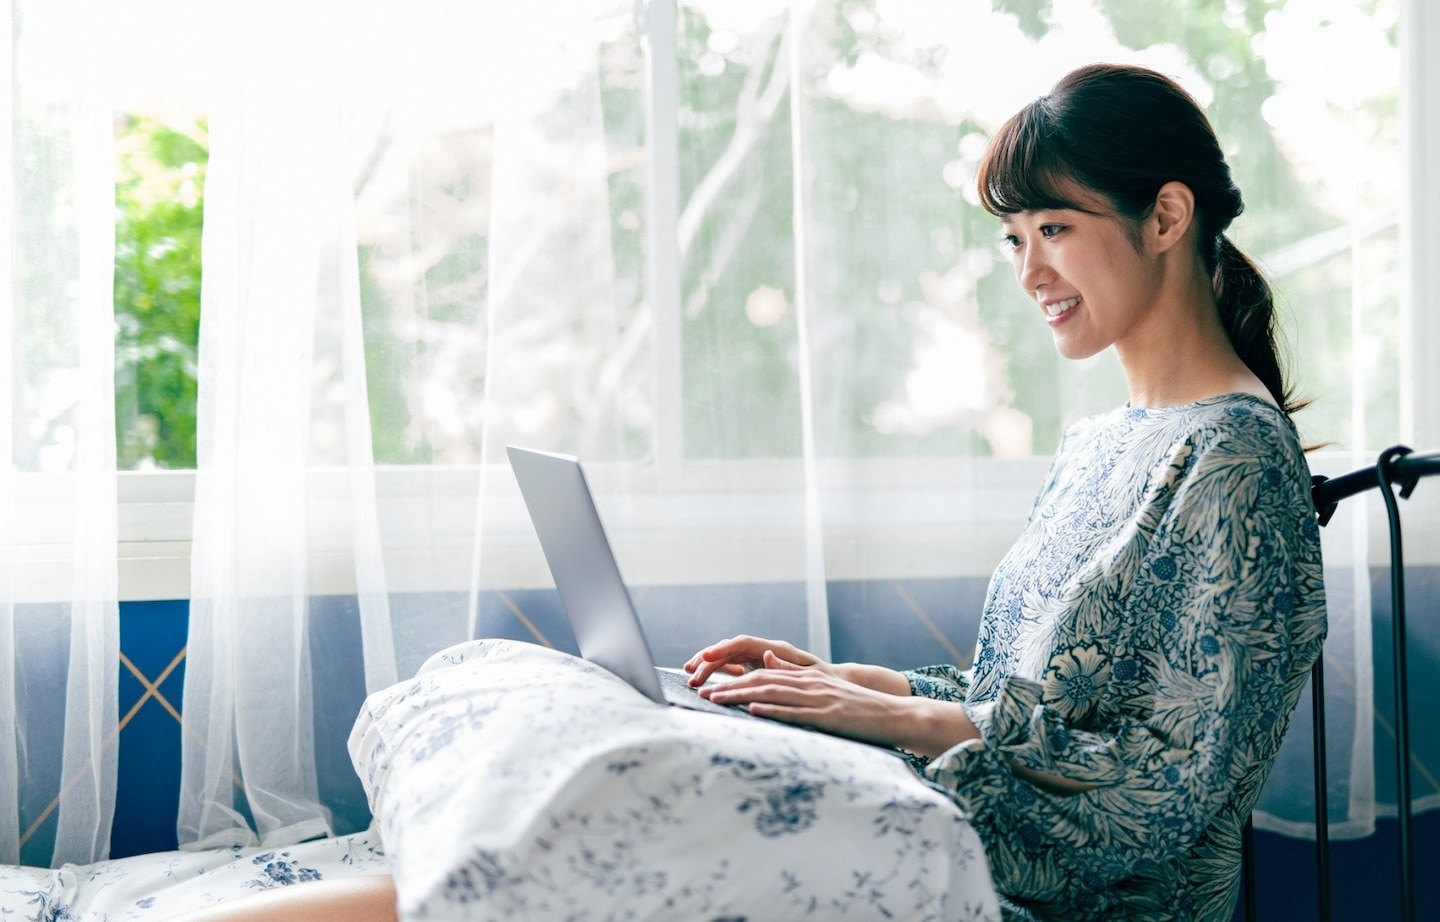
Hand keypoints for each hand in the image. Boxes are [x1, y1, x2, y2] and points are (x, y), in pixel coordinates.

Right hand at [682, 635, 832, 686]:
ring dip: (709, 666)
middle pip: (730, 650)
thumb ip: (787, 667)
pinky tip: (706, 680)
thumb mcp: (811, 675)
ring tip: (691, 677)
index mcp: (776, 649)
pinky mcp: (759, 670)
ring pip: (728, 658)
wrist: (835, 684)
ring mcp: (760, 660)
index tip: (704, 657)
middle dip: (708, 660)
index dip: (722, 649)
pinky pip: (734, 668)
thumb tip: (765, 655)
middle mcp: (765, 651)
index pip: (743, 643)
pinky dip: (719, 673)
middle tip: (691, 675)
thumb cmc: (825, 680)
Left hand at [696, 650, 916, 748]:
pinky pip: (794, 712)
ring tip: (716, 699)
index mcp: (807, 678)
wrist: (893, 715)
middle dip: (728, 686)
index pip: (762, 675)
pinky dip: (772, 710)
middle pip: (761, 681)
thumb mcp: (826, 689)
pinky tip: (753, 710)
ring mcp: (817, 699)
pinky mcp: (827, 715)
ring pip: (771, 693)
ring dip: (740, 696)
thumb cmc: (859, 709)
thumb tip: (766, 668)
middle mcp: (808, 684)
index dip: (734, 679)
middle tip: (702, 692)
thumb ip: (797, 679)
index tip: (710, 685)